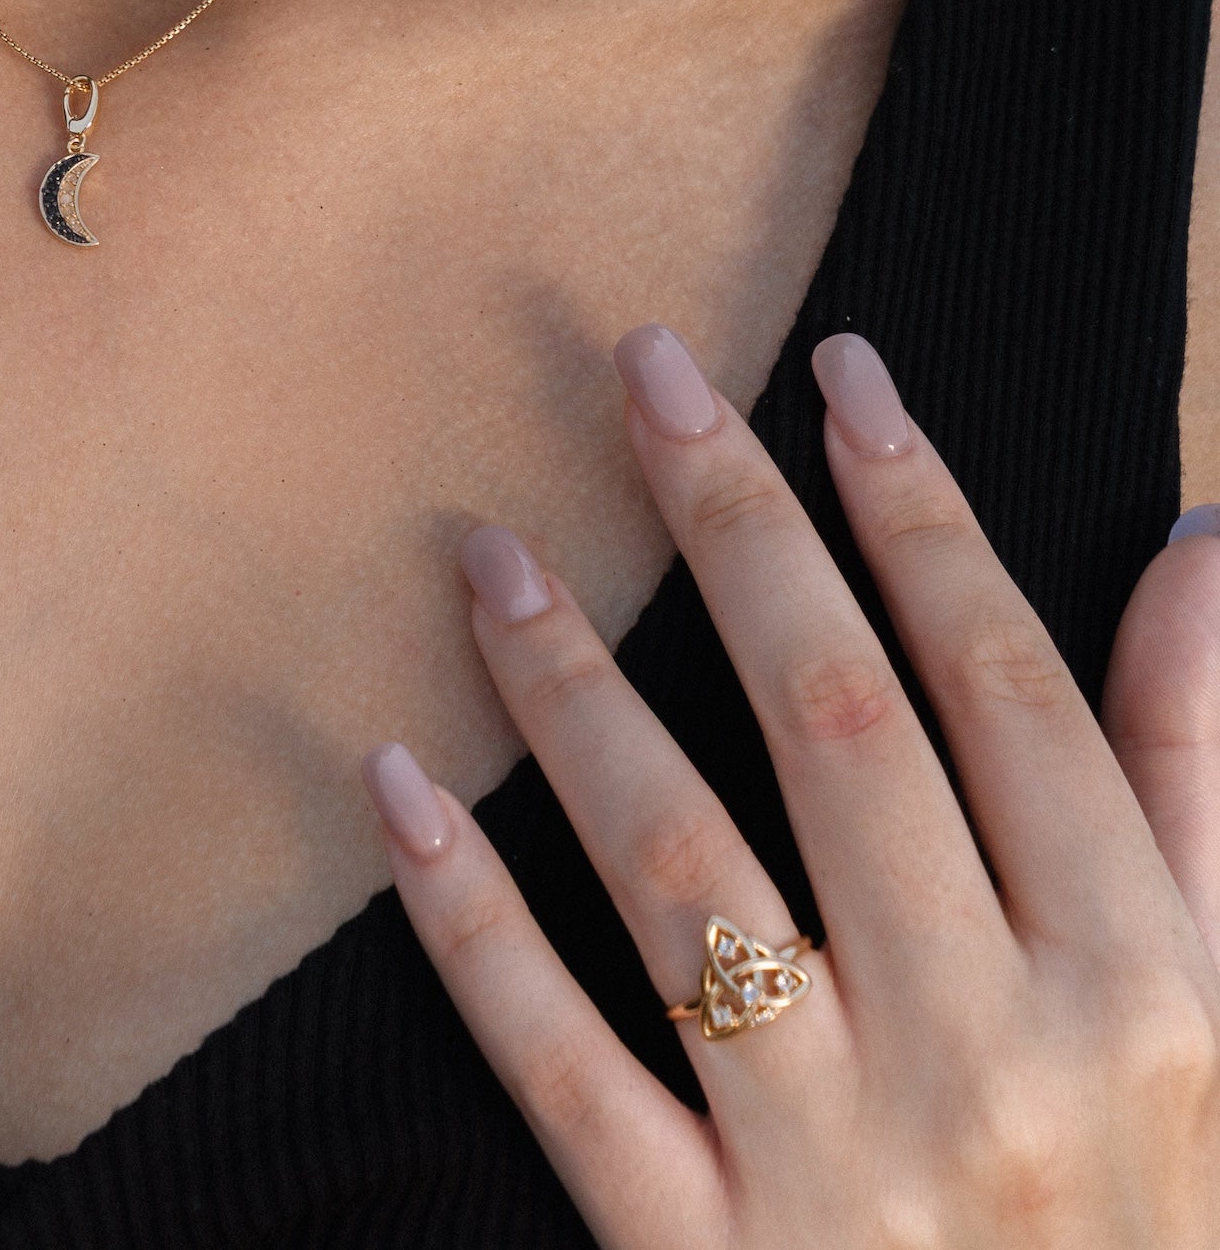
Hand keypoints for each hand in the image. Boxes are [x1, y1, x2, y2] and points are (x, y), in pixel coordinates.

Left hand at [361, 328, 1219, 1246]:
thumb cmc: (1161, 1235)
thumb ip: (1195, 784)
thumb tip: (1200, 551)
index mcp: (1138, 986)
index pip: (1006, 688)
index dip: (922, 513)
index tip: (839, 372)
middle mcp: (988, 1055)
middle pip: (838, 727)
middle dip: (739, 528)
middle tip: (644, 368)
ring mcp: (833, 1164)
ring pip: (679, 863)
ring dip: (573, 687)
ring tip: (488, 549)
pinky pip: (560, 1063)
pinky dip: (469, 918)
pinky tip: (394, 783)